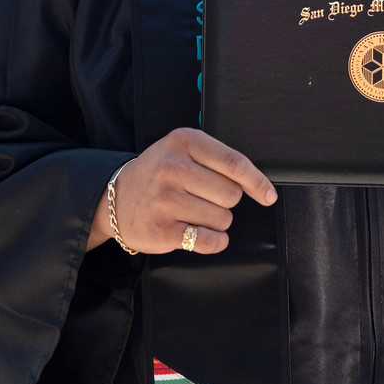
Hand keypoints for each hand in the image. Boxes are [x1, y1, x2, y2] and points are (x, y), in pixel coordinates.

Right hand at [94, 128, 275, 255]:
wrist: (115, 198)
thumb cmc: (158, 174)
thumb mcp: (182, 150)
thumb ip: (218, 160)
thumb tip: (260, 187)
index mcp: (183, 142)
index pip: (234, 163)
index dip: (257, 182)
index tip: (268, 195)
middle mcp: (173, 168)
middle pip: (232, 194)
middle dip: (225, 201)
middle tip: (202, 197)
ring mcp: (166, 200)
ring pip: (223, 219)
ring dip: (216, 221)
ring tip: (192, 212)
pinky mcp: (163, 231)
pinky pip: (209, 241)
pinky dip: (213, 241)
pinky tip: (200, 234)